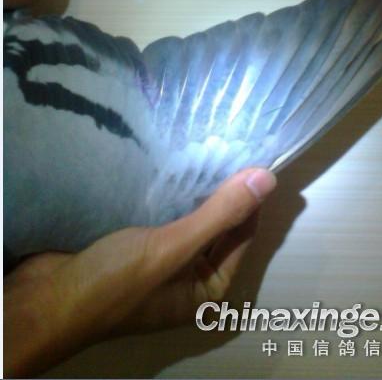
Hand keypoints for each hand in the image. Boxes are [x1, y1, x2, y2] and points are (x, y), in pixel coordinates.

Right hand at [4, 168, 276, 377]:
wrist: (47, 299)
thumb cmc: (117, 280)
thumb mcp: (174, 246)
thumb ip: (221, 214)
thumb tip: (268, 180)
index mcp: (210, 288)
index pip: (243, 235)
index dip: (251, 199)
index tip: (254, 159)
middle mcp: (192, 277)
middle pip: (219, 228)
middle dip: (224, 193)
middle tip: (230, 149)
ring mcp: (164, 263)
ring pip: (192, 220)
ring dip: (198, 192)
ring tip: (207, 152)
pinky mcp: (140, 247)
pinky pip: (167, 218)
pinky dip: (174, 197)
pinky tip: (174, 168)